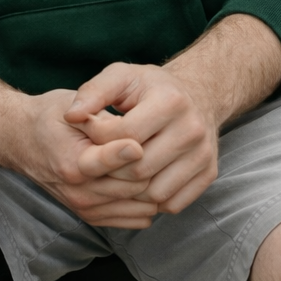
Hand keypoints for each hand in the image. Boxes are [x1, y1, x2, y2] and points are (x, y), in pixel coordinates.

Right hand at [18, 88, 161, 228]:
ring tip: (156, 162)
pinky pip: (136, 218)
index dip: (131, 150)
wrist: (24, 139)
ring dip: (152, 185)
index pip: (111, 163)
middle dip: (149, 165)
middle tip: (155, 145)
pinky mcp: (92, 216)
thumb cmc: (51, 118)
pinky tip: (147, 180)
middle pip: (134, 185)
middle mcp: (79, 191)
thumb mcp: (72, 108)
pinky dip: (146, 201)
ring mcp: (86, 207)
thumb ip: (102, 123)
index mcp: (73, 162)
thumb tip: (132, 138)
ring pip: (140, 205)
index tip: (140, 141)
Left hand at [65, 63, 220, 215]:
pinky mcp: (209, 174)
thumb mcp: (121, 77)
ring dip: (130, 190)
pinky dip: (152, 200)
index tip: (92, 132)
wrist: (197, 96)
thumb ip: (93, 92)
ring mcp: (204, 155)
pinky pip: (172, 203)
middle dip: (112, 168)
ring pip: (155, 193)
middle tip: (102, 157)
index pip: (124, 137)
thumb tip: (71, 115)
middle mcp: (192, 129)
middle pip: (138, 169)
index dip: (99, 139)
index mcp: (170, 101)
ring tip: (119, 170)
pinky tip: (141, 181)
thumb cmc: (150, 87)